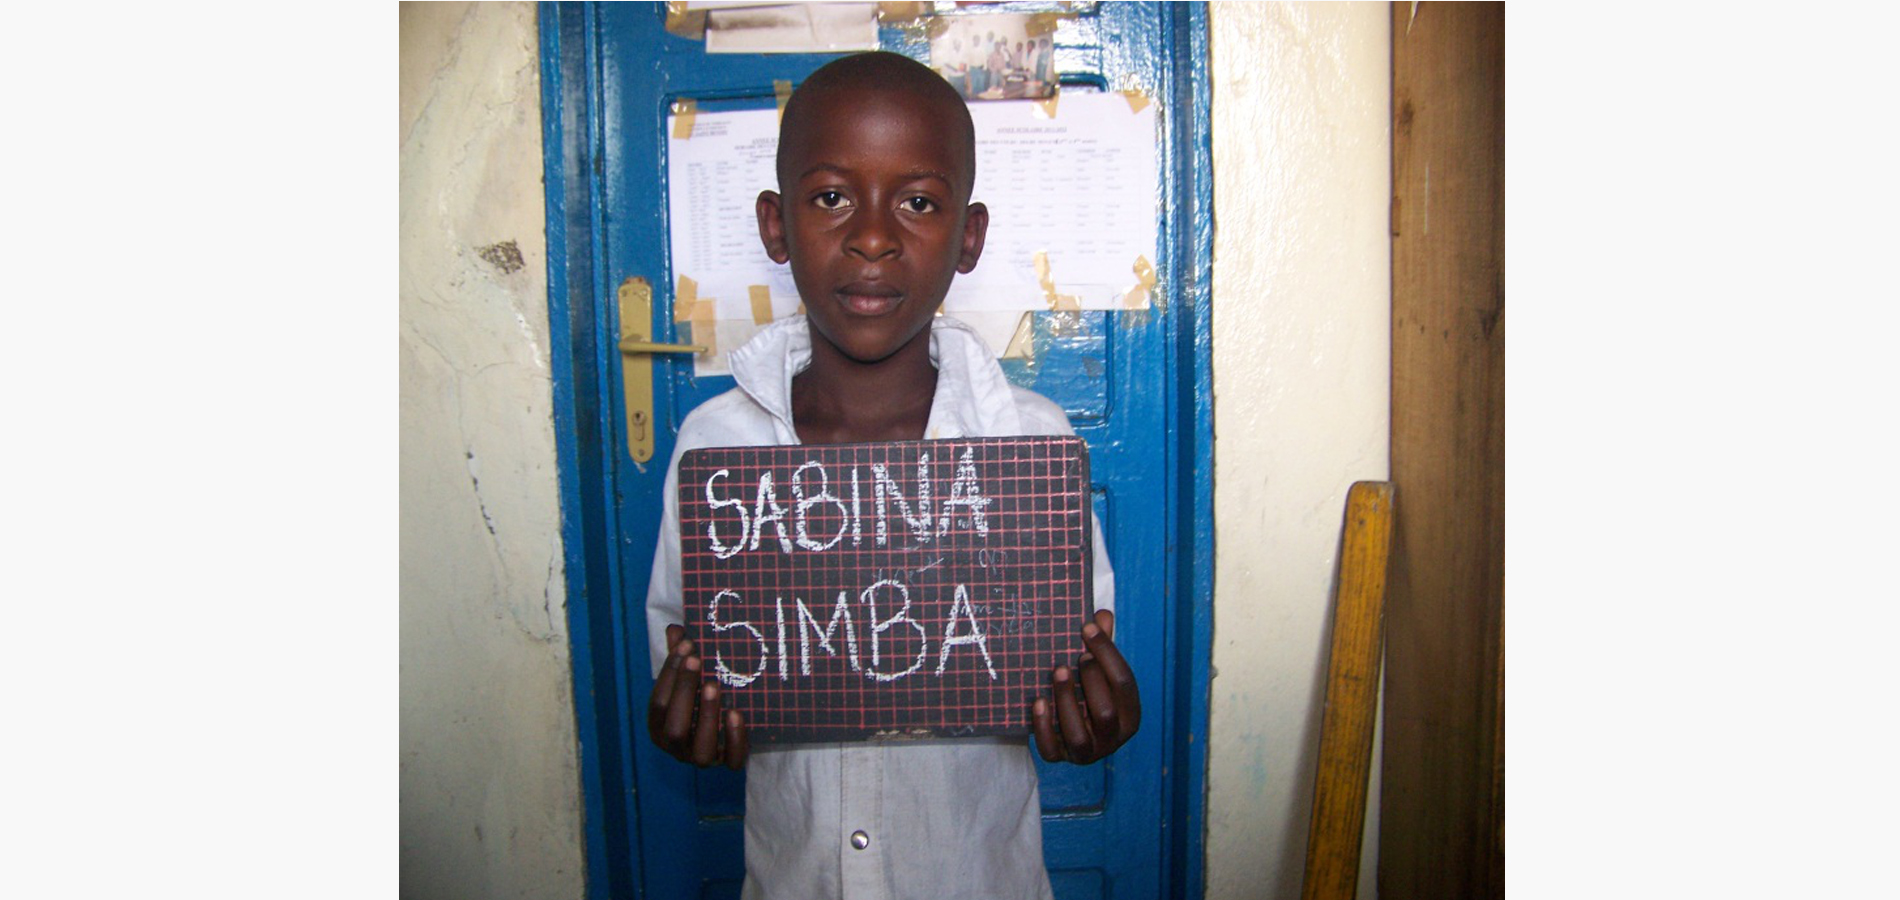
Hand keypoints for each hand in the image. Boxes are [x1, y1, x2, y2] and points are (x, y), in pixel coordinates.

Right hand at [648, 624, 748, 768]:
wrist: (720, 731)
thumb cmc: (697, 700)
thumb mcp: (687, 680)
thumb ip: (680, 659)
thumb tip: (676, 628)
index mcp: (659, 726)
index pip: (659, 702)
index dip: (671, 673)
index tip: (687, 645)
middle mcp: (676, 747)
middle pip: (675, 727)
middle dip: (685, 692)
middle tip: (697, 660)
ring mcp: (700, 758)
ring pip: (700, 750)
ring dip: (707, 715)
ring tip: (714, 685)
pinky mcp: (726, 763)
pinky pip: (732, 761)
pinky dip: (734, 738)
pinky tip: (736, 713)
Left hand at [1032, 610, 1139, 764]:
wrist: (1073, 733)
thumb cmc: (1091, 695)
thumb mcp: (1101, 673)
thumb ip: (1102, 648)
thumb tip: (1102, 614)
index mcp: (1130, 714)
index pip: (1124, 683)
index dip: (1107, 652)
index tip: (1088, 626)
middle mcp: (1112, 738)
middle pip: (1105, 712)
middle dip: (1091, 680)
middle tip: (1077, 655)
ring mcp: (1087, 752)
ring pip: (1078, 735)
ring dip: (1067, 700)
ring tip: (1057, 671)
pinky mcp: (1061, 758)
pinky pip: (1051, 750)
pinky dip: (1044, 726)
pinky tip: (1038, 701)